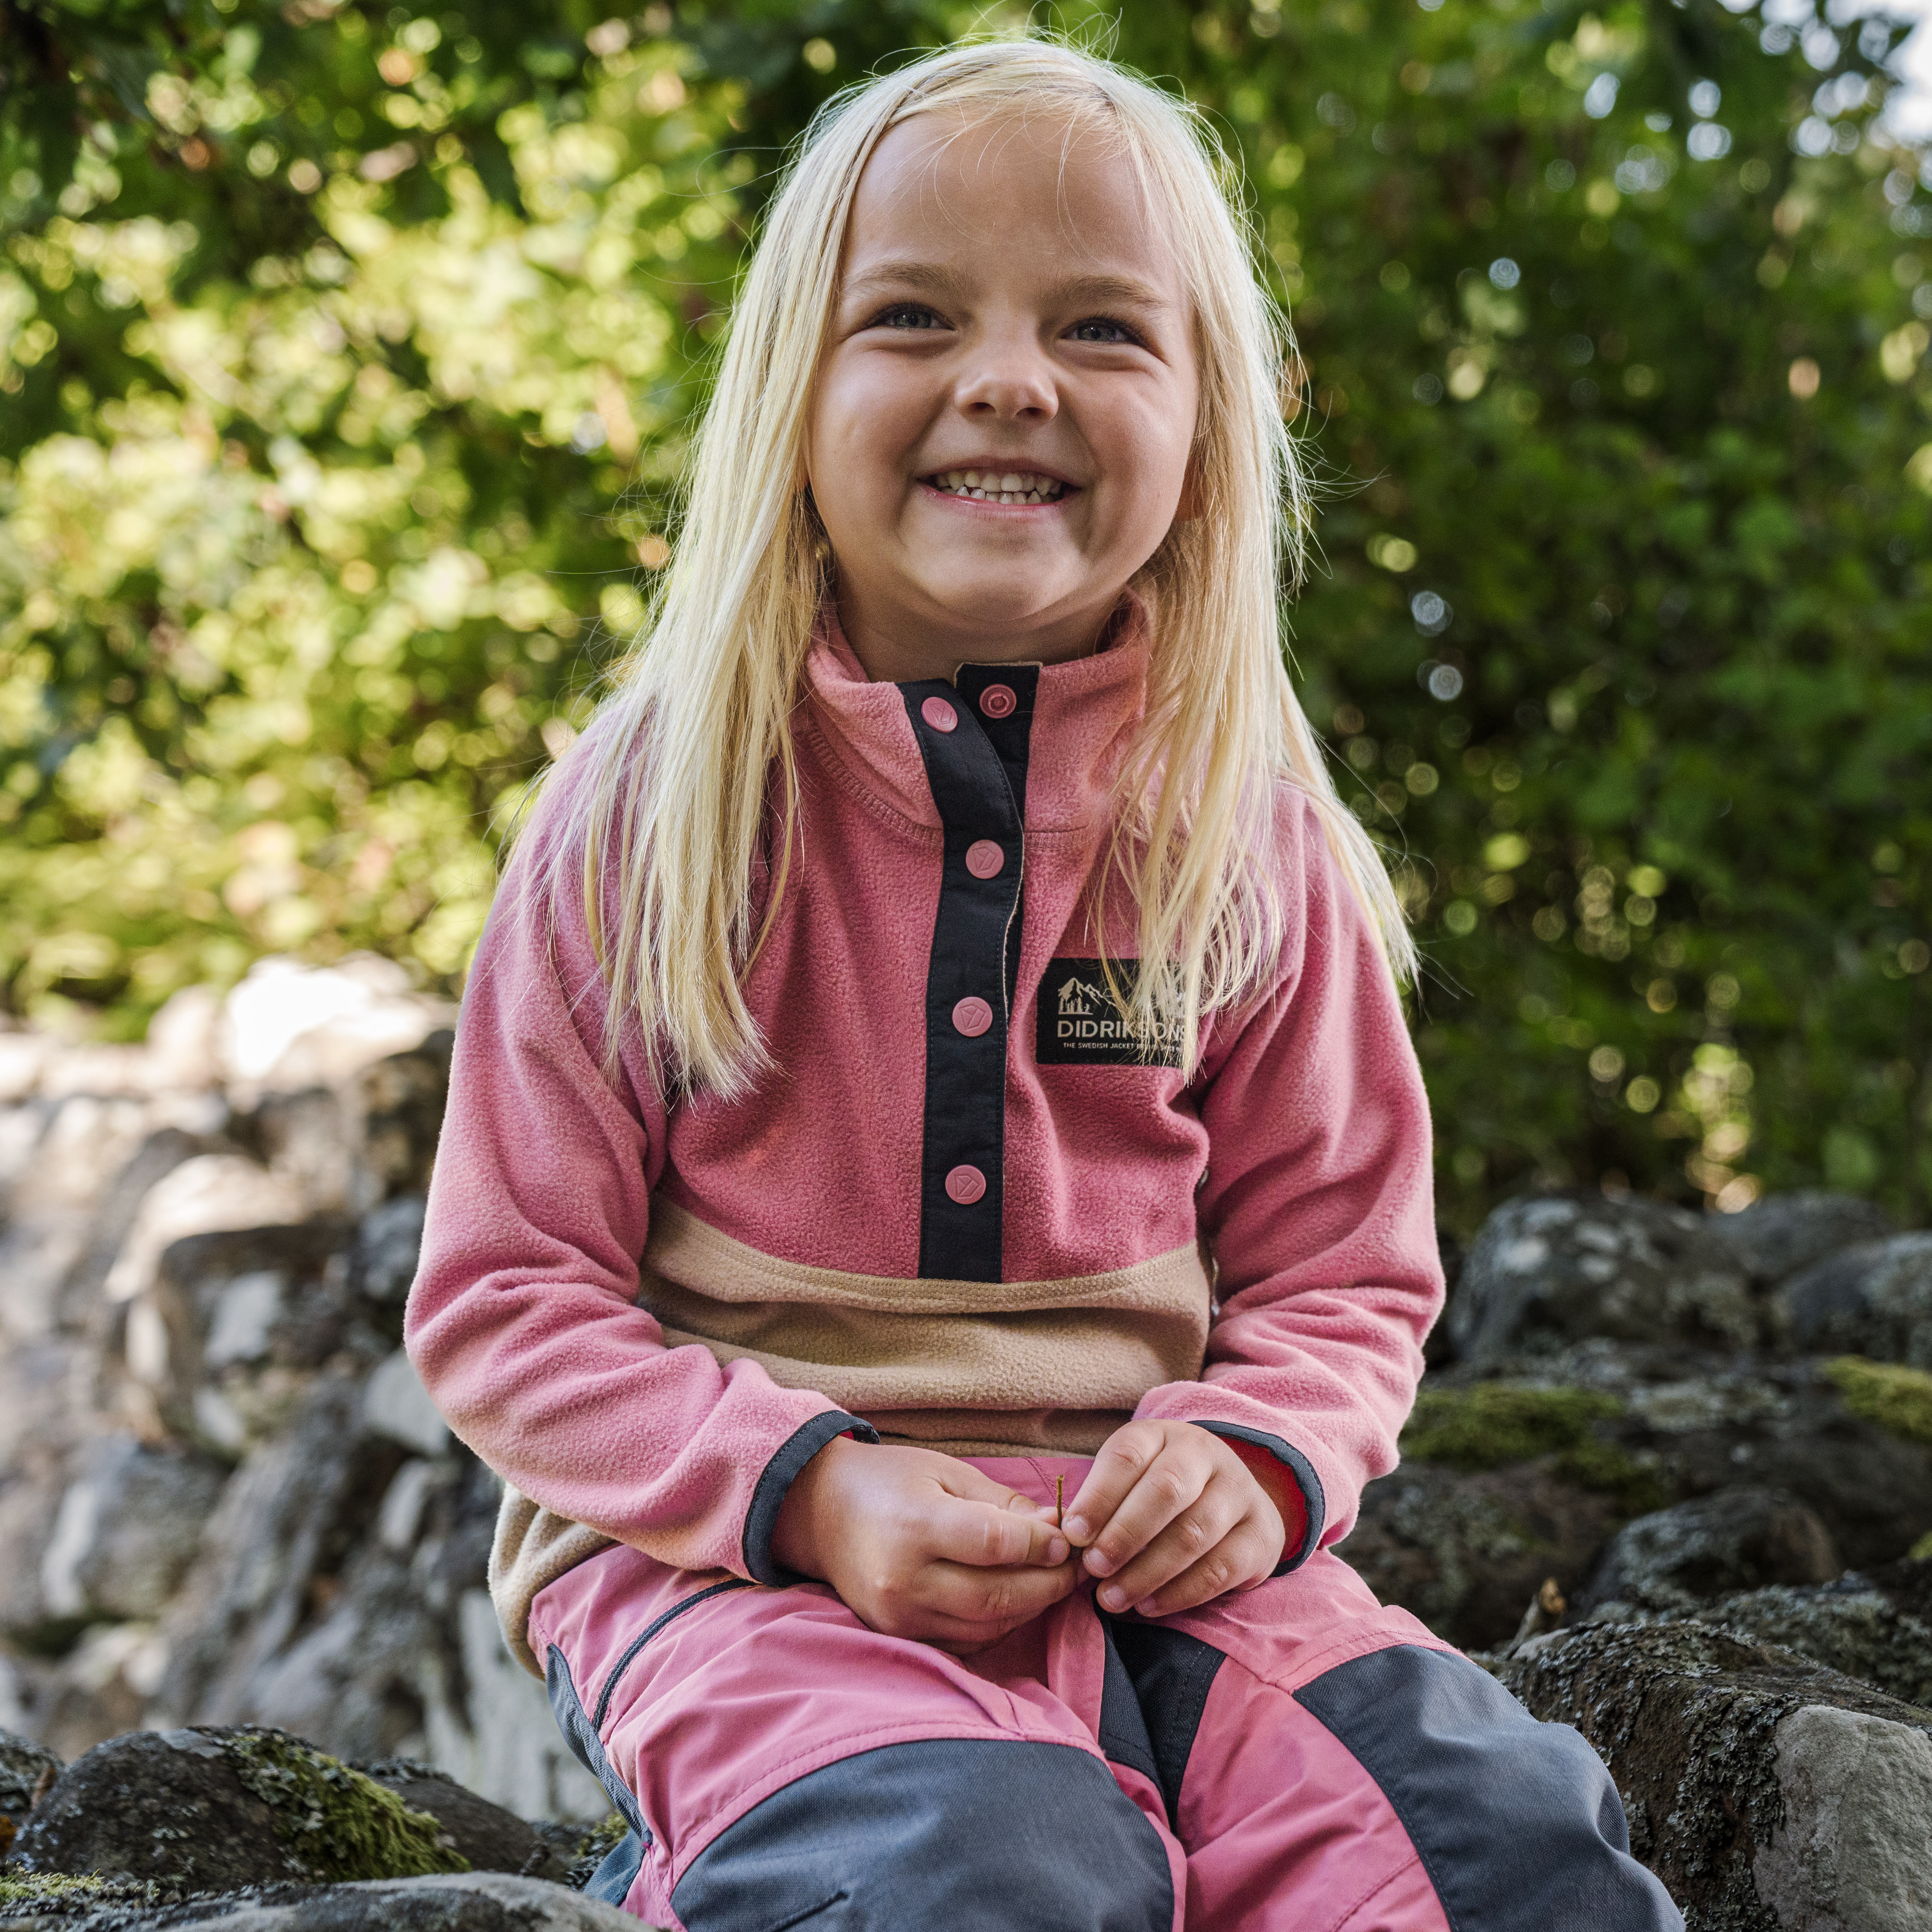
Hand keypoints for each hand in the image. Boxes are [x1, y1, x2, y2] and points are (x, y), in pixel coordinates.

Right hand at [770, 1436, 1078, 1651]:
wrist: (820, 1513)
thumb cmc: (889, 1481)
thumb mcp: (945, 1472)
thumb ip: (1002, 1503)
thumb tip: (1057, 1531)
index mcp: (916, 1525)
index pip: (994, 1545)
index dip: (1040, 1546)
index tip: (1067, 1542)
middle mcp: (904, 1579)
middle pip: (996, 1596)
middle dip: (1047, 1586)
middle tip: (1074, 1570)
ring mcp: (899, 1616)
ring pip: (986, 1627)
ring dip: (1029, 1609)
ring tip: (1051, 1584)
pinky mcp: (899, 1636)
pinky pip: (966, 1643)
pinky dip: (998, 1626)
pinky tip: (1014, 1602)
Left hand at [1060, 1420, 1285, 1616]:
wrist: (1234, 1498)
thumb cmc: (1160, 1492)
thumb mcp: (1130, 1480)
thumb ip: (1099, 1503)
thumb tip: (1062, 1537)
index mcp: (1164, 1435)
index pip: (1129, 1455)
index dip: (1098, 1496)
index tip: (1072, 1534)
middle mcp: (1206, 1456)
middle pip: (1167, 1489)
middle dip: (1125, 1533)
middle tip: (1094, 1568)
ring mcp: (1240, 1493)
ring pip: (1194, 1532)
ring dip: (1147, 1571)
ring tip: (1112, 1599)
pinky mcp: (1260, 1536)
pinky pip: (1221, 1569)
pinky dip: (1180, 1592)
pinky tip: (1148, 1605)